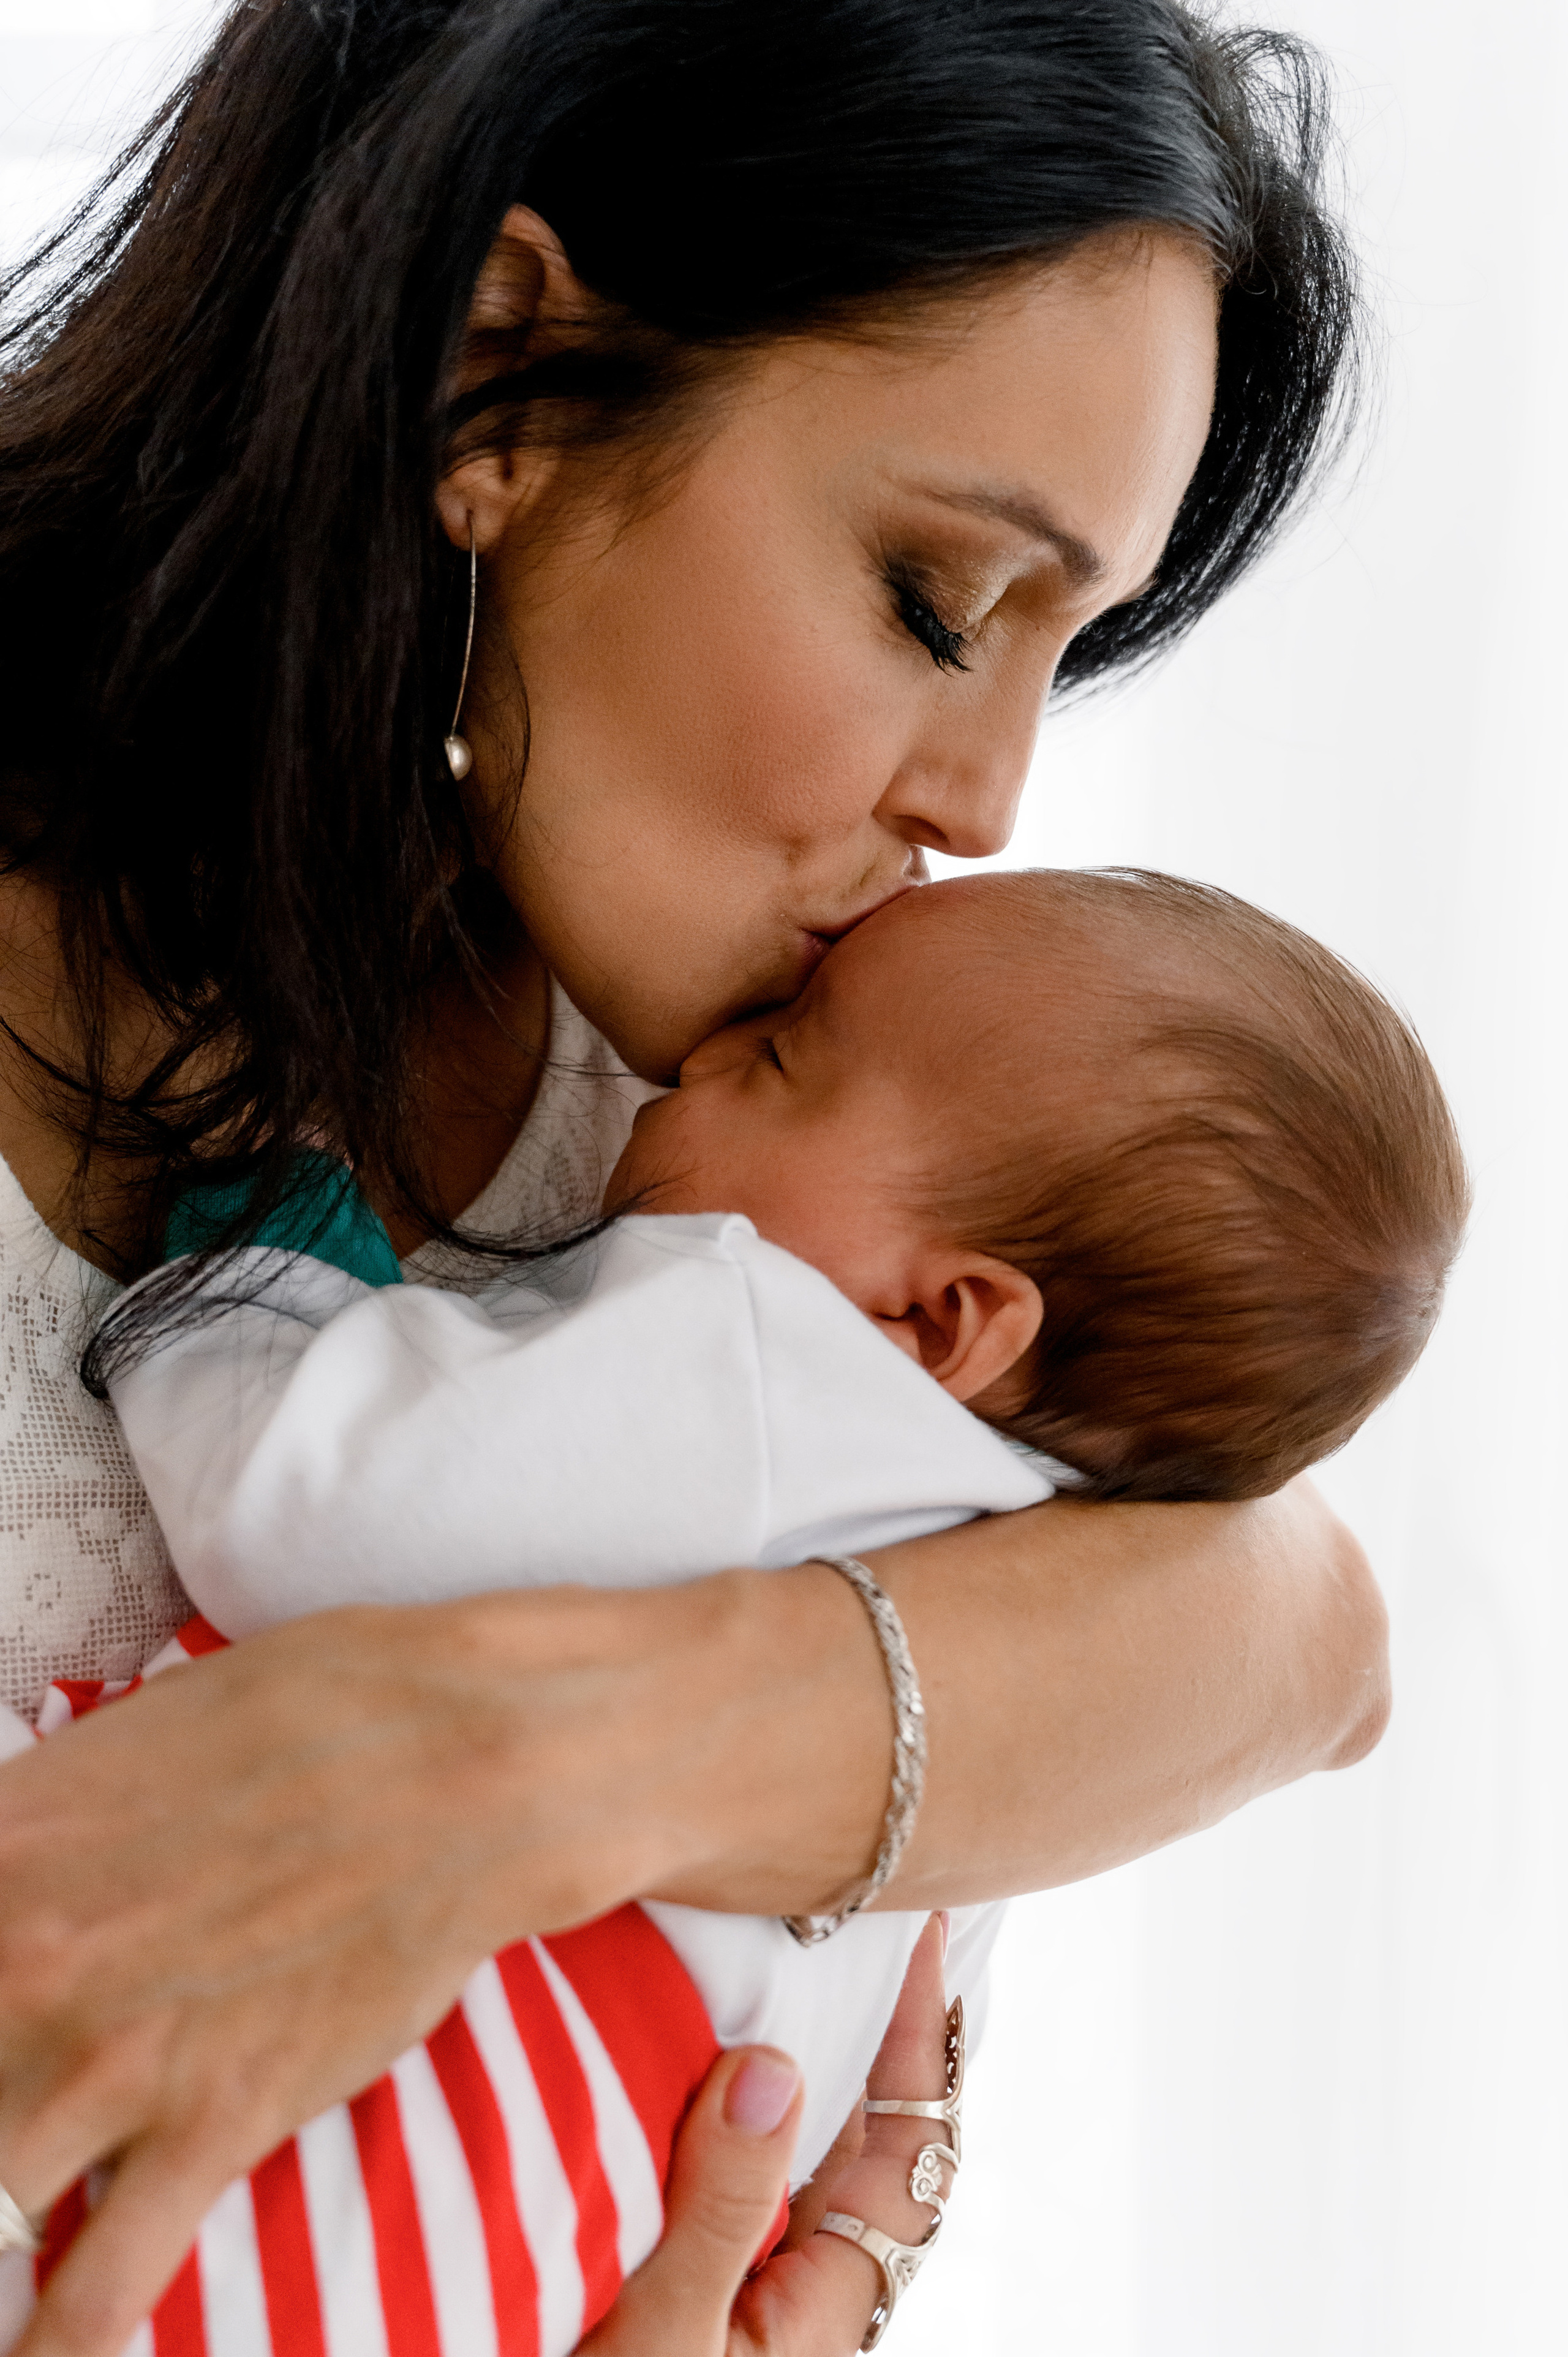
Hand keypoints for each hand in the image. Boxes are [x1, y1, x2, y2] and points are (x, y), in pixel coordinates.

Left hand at [0, 1574, 884, 2356]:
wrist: (470, 1761)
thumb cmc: (310, 1720)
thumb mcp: (127, 1741)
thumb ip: (31, 1832)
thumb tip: (6, 1877)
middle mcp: (19, 1963)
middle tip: (13, 2110)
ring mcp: (109, 2058)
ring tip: (6, 2249)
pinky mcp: (210, 2126)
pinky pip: (94, 2293)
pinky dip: (57, 2343)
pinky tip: (47, 2352)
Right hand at [582, 1916, 952, 2356]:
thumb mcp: (666, 2330)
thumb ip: (720, 2206)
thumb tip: (772, 2065)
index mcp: (822, 2309)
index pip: (911, 2156)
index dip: (922, 2042)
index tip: (921, 1939)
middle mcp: (790, 2286)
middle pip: (852, 2136)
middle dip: (850, 2026)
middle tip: (838, 1916)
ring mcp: (730, 2276)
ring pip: (773, 2141)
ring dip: (766, 2053)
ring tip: (757, 1948)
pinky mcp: (664, 2269)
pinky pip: (706, 2160)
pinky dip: (699, 2092)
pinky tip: (670, 2031)